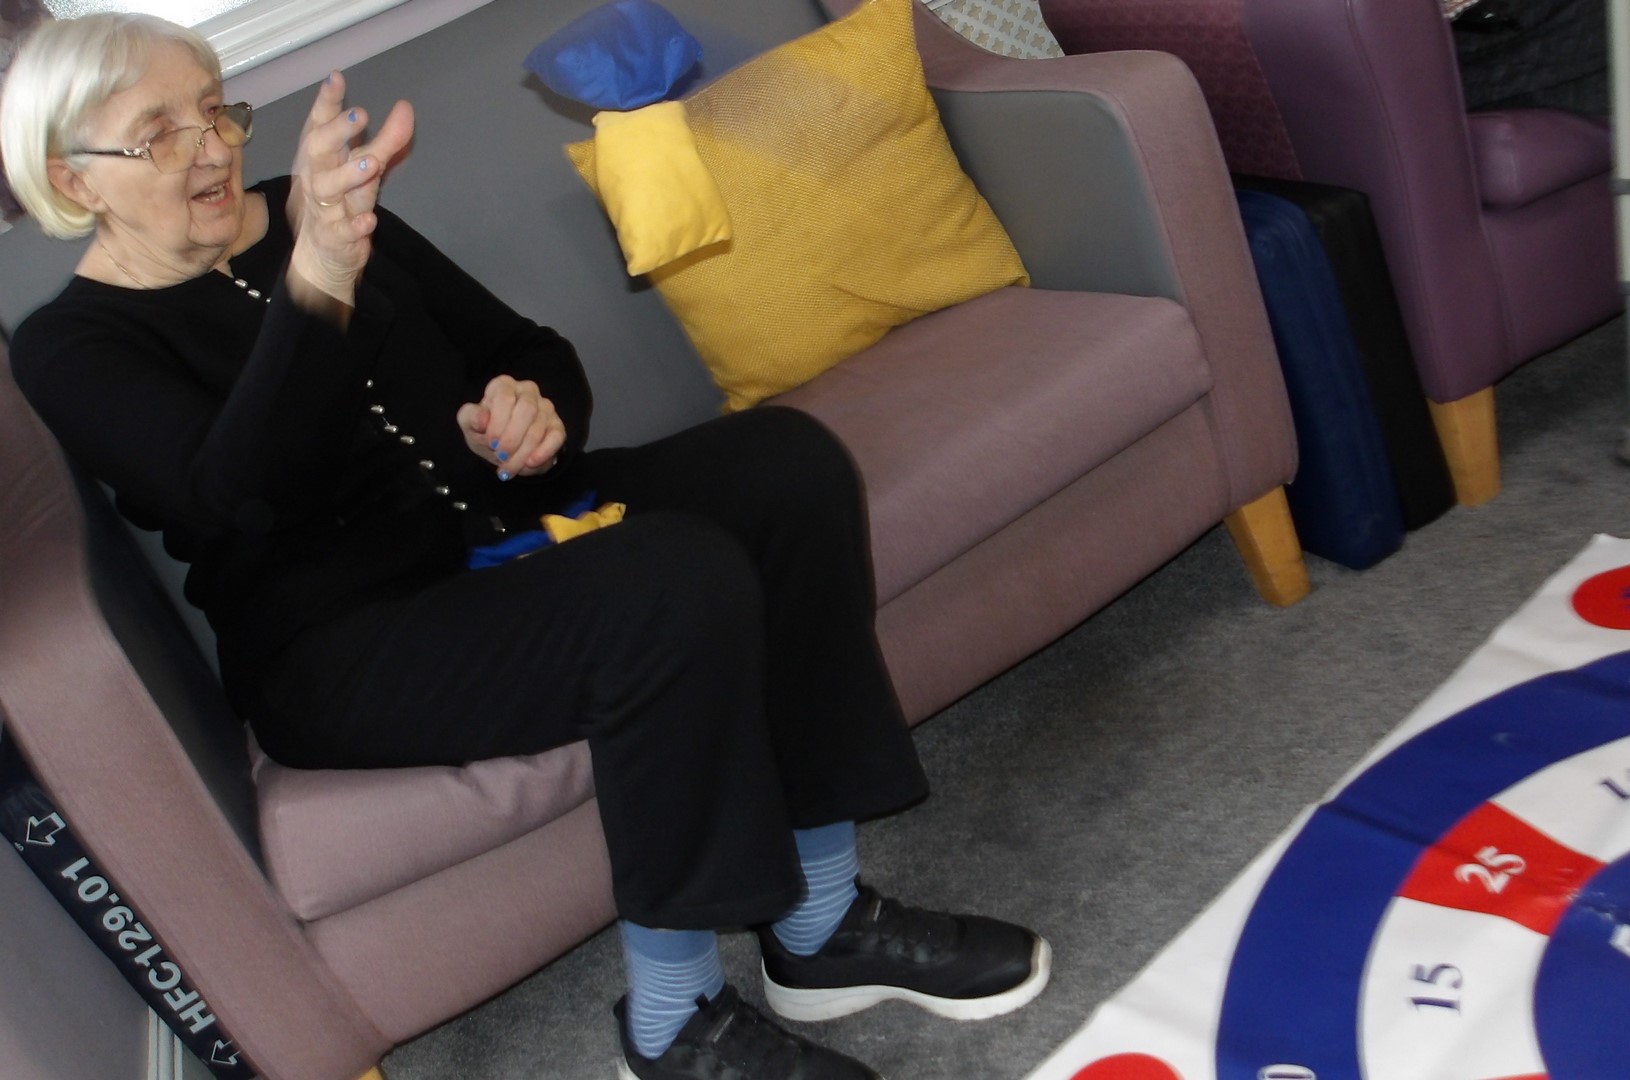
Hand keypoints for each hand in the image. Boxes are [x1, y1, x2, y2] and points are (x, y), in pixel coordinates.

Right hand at [286, 70, 414, 308]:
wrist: (322, 256)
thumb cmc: (341, 202)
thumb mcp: (365, 168)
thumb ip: (387, 140)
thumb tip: (405, 107)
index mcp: (320, 157)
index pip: (318, 124)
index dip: (326, 102)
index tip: (337, 78)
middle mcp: (317, 178)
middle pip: (320, 151)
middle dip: (338, 132)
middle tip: (360, 114)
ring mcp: (324, 209)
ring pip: (328, 189)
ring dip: (348, 176)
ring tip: (371, 164)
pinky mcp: (334, 239)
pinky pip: (341, 232)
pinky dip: (354, 226)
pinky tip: (368, 221)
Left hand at [456, 377, 567, 480]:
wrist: (504, 451)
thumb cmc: (486, 432)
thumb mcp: (470, 426)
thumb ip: (470, 418)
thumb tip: (482, 419)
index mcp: (504, 386)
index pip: (505, 396)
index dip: (498, 422)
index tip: (491, 442)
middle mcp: (528, 391)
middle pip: (527, 409)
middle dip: (512, 438)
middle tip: (501, 456)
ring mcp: (546, 408)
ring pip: (539, 428)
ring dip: (522, 453)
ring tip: (508, 468)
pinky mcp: (557, 426)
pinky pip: (556, 437)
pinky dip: (543, 452)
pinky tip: (530, 463)